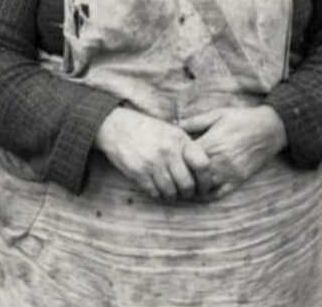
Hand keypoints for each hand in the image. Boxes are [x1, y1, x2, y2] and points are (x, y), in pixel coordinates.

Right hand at [95, 107, 212, 200]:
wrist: (115, 125)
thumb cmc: (146, 128)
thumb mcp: (170, 130)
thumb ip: (186, 147)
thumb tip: (203, 170)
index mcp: (179, 139)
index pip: (202, 165)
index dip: (207, 180)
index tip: (204, 186)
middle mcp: (168, 151)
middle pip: (188, 184)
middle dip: (189, 193)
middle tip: (186, 193)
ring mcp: (152, 162)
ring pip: (171, 192)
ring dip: (173, 195)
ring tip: (171, 192)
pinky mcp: (138, 172)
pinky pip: (155, 192)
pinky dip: (158, 194)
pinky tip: (157, 188)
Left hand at [180, 106, 286, 200]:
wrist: (270, 129)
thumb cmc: (241, 119)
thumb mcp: (217, 114)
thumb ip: (195, 121)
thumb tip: (173, 124)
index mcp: (212, 143)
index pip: (185, 157)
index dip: (174, 158)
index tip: (168, 156)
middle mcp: (220, 161)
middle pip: (191, 175)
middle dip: (179, 174)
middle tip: (170, 173)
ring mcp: (229, 173)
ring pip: (202, 188)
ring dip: (190, 187)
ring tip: (181, 182)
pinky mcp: (238, 181)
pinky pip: (218, 195)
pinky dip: (205, 196)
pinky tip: (197, 191)